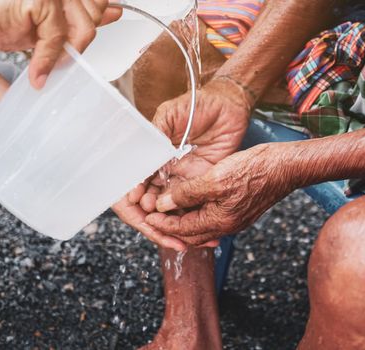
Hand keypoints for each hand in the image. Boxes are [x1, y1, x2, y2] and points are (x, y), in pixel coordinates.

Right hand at [0, 0, 121, 88]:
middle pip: (95, 18)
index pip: (99, 4)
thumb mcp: (52, 23)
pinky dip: (47, 61)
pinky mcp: (40, 0)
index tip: (79, 39)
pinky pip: (59, 38)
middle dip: (78, 42)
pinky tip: (37, 73)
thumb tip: (114, 12)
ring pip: (84, 29)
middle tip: (55, 54)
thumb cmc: (3, 21)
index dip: (93, 24)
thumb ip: (81, 16)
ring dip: (66, 54)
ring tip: (47, 64)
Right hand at [113, 77, 252, 248]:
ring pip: (170, 206)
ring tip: (170, 230)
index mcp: (154, 155)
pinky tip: (187, 226)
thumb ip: (153, 135)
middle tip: (153, 220)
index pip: (136, 182)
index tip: (137, 202)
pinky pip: (193, 202)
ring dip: (167, 220)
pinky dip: (188, 215)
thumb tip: (138, 158)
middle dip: (148, 214)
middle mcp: (166, 169)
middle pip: (150, 199)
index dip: (134, 195)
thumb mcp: (169, 115)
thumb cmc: (198, 104)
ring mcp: (184, 177)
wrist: (229, 104)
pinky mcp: (204, 180)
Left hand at [143, 143, 295, 244]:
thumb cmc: (255, 170)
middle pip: (191, 233)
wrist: (286, 167)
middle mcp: (227, 225)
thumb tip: (163, 204)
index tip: (146, 216)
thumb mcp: (216, 178)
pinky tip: (193, 202)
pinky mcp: (240, 210)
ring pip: (202, 226)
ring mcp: (235, 219)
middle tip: (153, 216)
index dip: (162, 222)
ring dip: (184, 219)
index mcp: (220, 221)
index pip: (182, 229)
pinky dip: (198, 213)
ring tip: (169, 208)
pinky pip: (213, 217)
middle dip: (170, 226)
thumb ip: (188, 193)